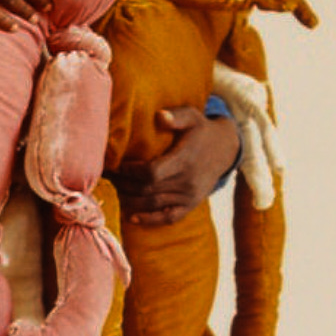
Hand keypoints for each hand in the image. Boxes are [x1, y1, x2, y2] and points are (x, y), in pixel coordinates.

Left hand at [110, 104, 239, 224]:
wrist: (225, 149)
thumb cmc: (201, 130)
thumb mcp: (192, 116)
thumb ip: (176, 116)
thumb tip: (159, 116)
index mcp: (184, 160)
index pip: (152, 172)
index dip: (131, 172)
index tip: (117, 165)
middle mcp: (187, 181)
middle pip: (147, 190)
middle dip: (124, 185)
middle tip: (109, 177)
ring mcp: (189, 196)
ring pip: (152, 204)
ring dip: (130, 200)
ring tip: (116, 189)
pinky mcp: (190, 205)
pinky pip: (168, 217)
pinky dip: (149, 220)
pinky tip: (132, 217)